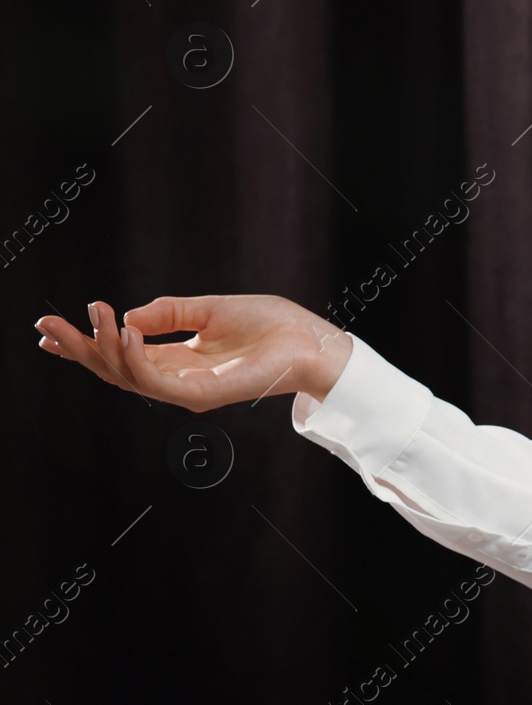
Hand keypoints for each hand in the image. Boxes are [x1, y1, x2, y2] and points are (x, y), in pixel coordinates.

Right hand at [33, 295, 352, 411]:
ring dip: (103, 348)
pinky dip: (136, 359)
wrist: (312, 341)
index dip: (86, 344)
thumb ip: (170, 312)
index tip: (49, 330)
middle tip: (46, 327)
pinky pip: (158, 380)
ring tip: (91, 319)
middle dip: (79, 349)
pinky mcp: (203, 395)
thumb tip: (127, 317)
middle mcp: (179, 379)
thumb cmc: (272, 325)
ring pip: (129, 376)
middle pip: (115, 369)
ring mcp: (189, 390)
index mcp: (179, 360)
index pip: (122, 355)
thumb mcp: (211, 309)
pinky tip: (123, 334)